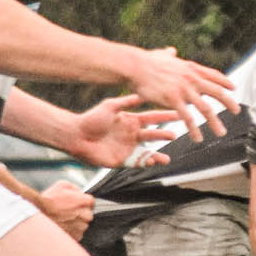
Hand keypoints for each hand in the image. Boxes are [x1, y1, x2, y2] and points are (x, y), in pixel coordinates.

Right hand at [36, 180, 94, 239]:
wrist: (38, 215)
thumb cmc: (49, 200)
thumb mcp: (62, 185)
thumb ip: (75, 188)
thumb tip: (79, 192)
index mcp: (85, 202)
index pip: (91, 202)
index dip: (82, 202)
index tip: (76, 204)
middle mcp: (86, 215)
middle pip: (88, 214)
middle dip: (80, 213)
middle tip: (67, 211)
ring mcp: (81, 227)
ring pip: (82, 225)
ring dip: (75, 222)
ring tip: (62, 219)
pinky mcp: (75, 237)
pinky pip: (76, 234)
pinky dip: (71, 231)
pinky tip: (62, 225)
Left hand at [64, 93, 180, 167]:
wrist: (76, 136)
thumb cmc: (91, 119)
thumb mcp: (110, 106)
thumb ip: (127, 101)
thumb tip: (143, 92)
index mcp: (130, 120)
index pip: (152, 117)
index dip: (165, 116)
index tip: (179, 112)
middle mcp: (131, 134)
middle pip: (153, 135)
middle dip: (164, 135)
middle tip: (176, 134)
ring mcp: (127, 148)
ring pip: (148, 151)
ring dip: (158, 155)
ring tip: (166, 159)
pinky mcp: (122, 160)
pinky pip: (137, 162)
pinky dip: (145, 163)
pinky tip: (151, 162)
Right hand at [127, 47, 237, 140]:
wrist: (136, 66)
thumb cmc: (146, 61)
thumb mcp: (162, 55)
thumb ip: (169, 55)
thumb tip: (171, 51)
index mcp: (190, 68)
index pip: (213, 75)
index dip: (225, 82)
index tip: (233, 88)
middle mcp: (192, 79)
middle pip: (217, 92)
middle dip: (229, 102)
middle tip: (237, 110)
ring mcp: (184, 90)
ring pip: (206, 108)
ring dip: (215, 122)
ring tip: (221, 132)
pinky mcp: (174, 100)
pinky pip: (188, 118)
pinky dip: (195, 130)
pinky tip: (198, 138)